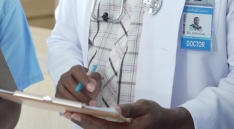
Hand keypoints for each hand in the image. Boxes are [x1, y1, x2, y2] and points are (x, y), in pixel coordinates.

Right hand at [56, 65, 101, 105]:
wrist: (82, 89)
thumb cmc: (88, 83)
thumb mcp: (95, 79)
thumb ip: (95, 80)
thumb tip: (92, 84)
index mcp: (75, 70)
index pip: (76, 71)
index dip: (83, 79)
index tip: (92, 89)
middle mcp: (65, 76)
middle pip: (69, 83)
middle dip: (81, 94)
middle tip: (91, 102)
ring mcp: (60, 86)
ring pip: (63, 93)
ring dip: (75, 101)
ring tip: (85, 107)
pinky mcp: (57, 96)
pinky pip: (60, 101)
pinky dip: (69, 106)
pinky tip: (77, 110)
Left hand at [65, 100, 194, 128]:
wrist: (165, 125)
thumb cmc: (155, 113)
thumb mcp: (145, 106)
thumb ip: (130, 108)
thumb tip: (115, 109)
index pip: (103, 126)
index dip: (88, 119)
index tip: (76, 111)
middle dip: (82, 121)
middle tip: (68, 112)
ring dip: (85, 124)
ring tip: (72, 114)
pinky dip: (93, 125)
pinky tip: (84, 119)